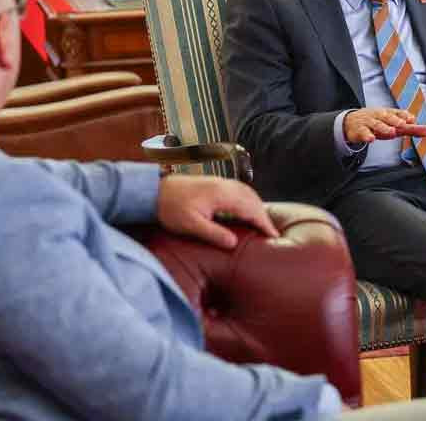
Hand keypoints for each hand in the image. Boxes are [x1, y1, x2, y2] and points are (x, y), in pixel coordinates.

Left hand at [156, 174, 277, 249]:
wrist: (152, 190)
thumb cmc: (170, 208)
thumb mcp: (190, 225)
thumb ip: (213, 234)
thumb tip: (234, 244)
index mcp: (222, 195)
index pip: (251, 209)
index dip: (264, 223)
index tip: (273, 235)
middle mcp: (225, 185)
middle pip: (253, 199)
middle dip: (264, 216)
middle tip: (272, 232)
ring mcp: (221, 182)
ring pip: (248, 192)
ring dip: (258, 207)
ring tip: (262, 222)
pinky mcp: (216, 182)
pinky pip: (240, 189)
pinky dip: (249, 199)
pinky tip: (247, 208)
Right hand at [343, 107, 425, 145]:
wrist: (352, 121)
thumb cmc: (377, 123)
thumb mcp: (394, 125)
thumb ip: (411, 129)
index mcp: (388, 113)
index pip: (398, 113)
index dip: (404, 116)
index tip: (412, 119)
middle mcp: (379, 116)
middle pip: (388, 116)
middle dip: (396, 120)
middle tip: (404, 124)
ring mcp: (369, 122)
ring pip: (377, 124)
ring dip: (384, 128)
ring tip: (392, 132)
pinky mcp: (360, 130)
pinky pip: (363, 132)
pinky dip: (367, 135)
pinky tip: (371, 139)